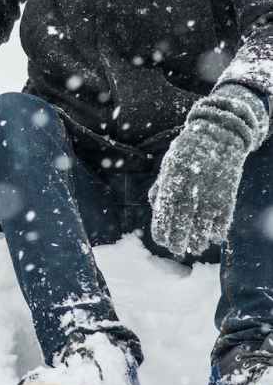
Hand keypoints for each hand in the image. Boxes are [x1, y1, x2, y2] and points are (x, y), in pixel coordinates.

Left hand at [150, 84, 268, 255]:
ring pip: (203, 228)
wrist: (219, 134)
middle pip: (182, 225)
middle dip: (178, 242)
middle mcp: (190, 191)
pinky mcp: (228, 196)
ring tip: (194, 246)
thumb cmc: (188, 151)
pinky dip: (217, 232)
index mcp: (172, 183)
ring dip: (198, 241)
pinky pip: (222, 222)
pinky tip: (212, 236)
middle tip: (176, 250)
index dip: (162, 231)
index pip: (163, 215)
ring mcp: (210, 195)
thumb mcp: (169, 165)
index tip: (161, 240)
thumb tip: (155, 209)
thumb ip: (161, 187)